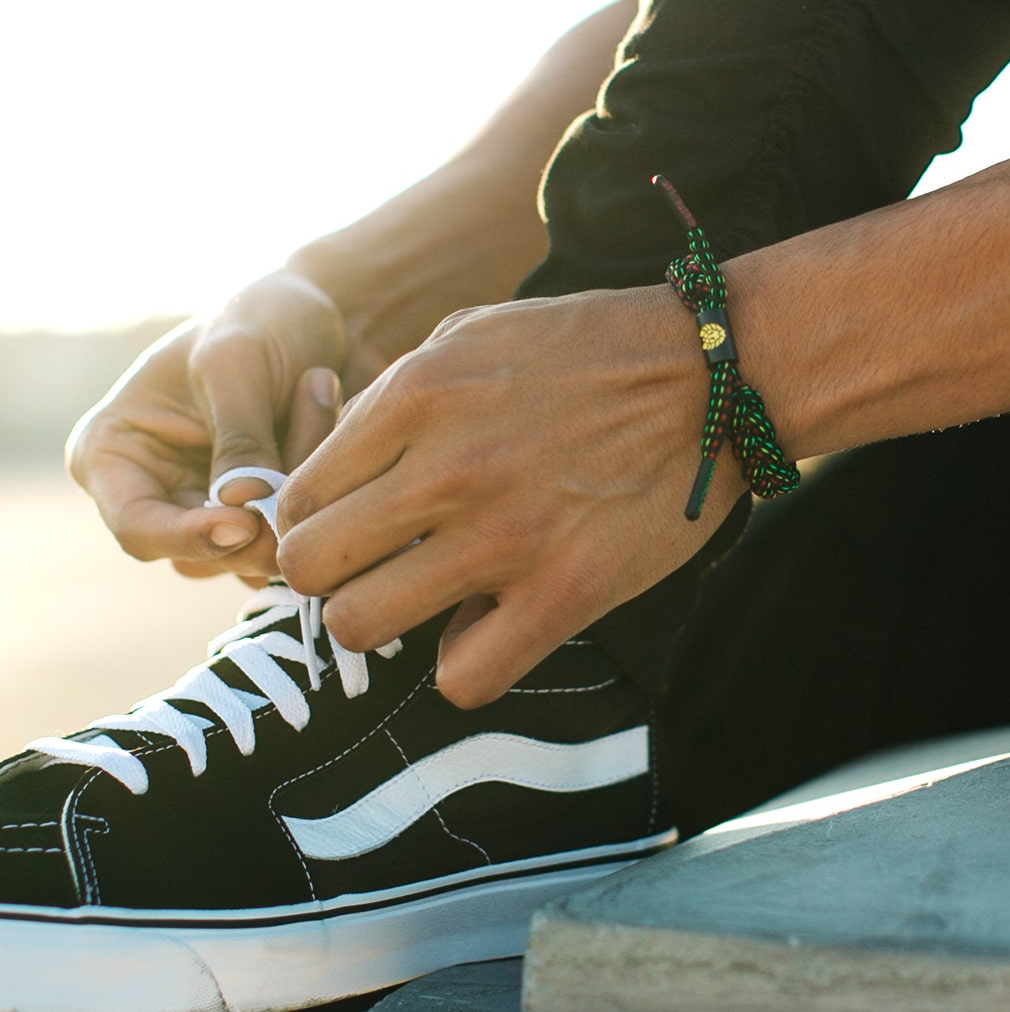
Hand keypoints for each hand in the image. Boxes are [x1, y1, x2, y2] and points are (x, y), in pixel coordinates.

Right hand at [67, 271, 358, 579]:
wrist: (321, 316)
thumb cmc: (262, 322)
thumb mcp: (240, 363)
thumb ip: (239, 438)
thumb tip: (242, 509)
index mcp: (113, 453)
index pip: (137, 528)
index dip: (190, 536)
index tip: (246, 524)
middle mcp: (155, 496)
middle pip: (203, 554)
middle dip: (264, 513)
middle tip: (311, 443)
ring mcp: (210, 514)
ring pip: (254, 553)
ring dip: (297, 494)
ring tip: (317, 398)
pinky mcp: (261, 522)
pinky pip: (291, 540)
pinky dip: (318, 496)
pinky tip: (330, 423)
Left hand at [277, 285, 745, 706]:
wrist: (712, 373)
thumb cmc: (588, 349)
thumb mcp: (471, 333)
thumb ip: (392, 398)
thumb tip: (342, 468)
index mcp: (417, 396)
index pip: (296, 496)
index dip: (310, 521)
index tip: (345, 528)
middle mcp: (448, 468)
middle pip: (308, 567)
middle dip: (326, 575)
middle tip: (369, 566)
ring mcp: (505, 537)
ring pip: (361, 628)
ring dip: (380, 623)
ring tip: (419, 598)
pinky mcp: (566, 593)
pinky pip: (465, 677)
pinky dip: (463, 663)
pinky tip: (483, 628)